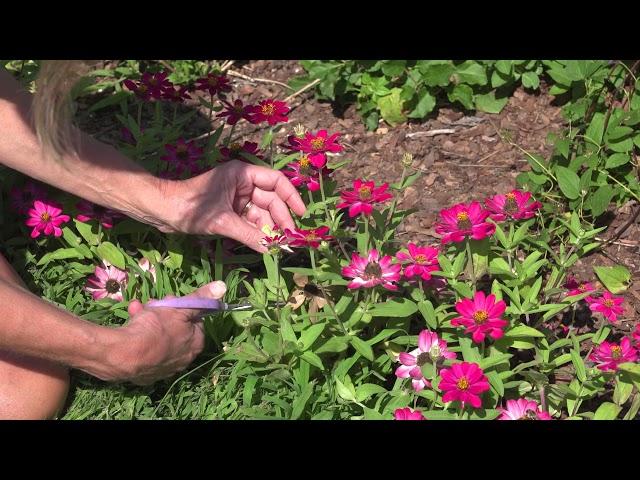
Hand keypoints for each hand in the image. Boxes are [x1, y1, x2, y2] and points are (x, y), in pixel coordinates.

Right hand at [98, 281, 225, 384]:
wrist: (125, 354)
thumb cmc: (157, 329)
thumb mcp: (180, 308)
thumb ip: (199, 299)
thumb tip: (221, 287)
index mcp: (196, 344)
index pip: (195, 322)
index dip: (183, 308)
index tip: (171, 301)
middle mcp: (183, 359)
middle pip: (175, 329)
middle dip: (163, 313)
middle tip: (152, 304)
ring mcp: (163, 368)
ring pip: (158, 338)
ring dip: (147, 319)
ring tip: (137, 309)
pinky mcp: (144, 373)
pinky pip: (144, 349)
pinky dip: (138, 336)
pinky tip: (129, 326)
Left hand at [160, 160, 305, 251]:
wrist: (161, 211)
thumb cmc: (189, 206)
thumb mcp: (222, 221)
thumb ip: (249, 235)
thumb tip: (273, 249)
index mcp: (242, 173)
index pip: (276, 181)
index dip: (292, 197)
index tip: (302, 215)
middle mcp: (243, 183)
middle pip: (272, 200)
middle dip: (281, 220)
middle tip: (290, 240)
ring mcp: (237, 198)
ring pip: (262, 214)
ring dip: (270, 230)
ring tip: (279, 246)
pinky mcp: (230, 211)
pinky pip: (250, 222)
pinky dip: (258, 233)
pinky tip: (266, 245)